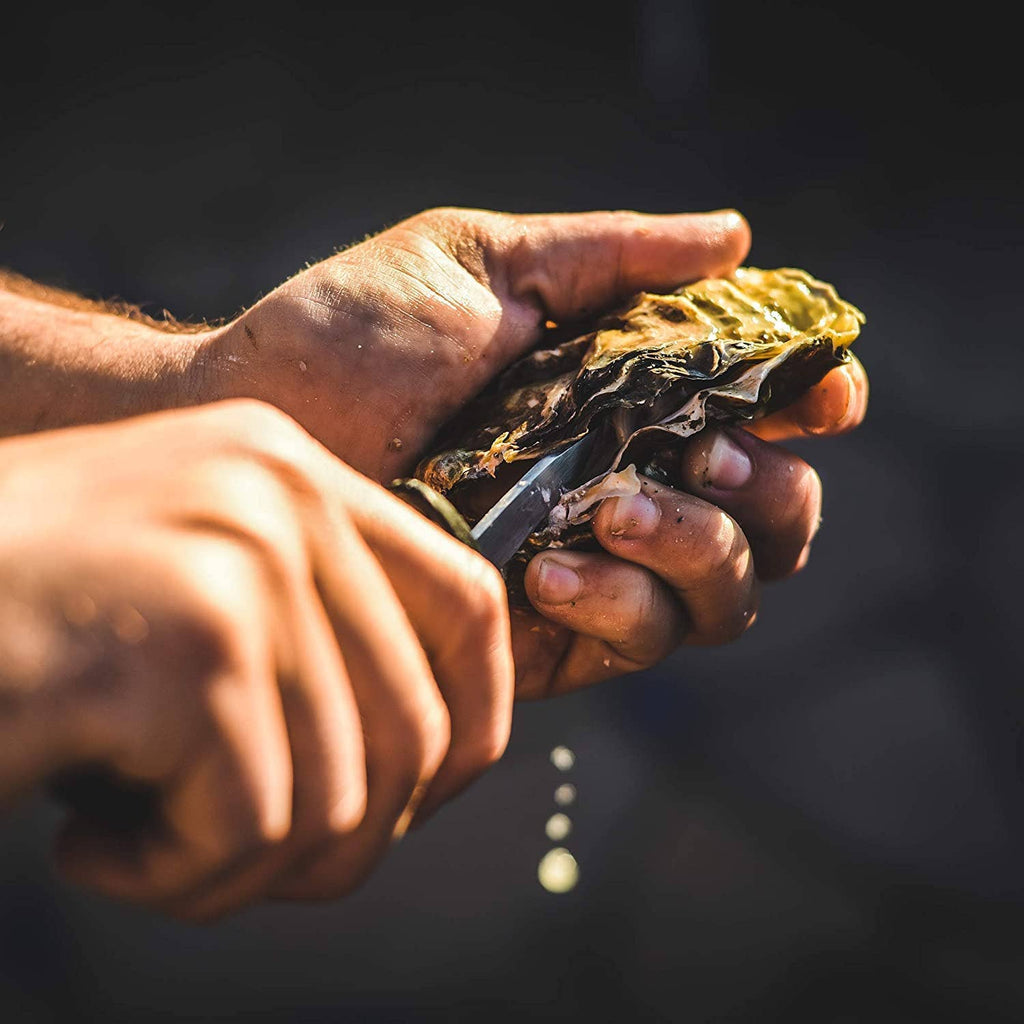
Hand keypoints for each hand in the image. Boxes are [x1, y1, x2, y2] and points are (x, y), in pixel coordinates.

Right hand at [0, 400, 512, 918]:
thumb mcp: (187, 593)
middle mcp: (280, 497)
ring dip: (244, 867)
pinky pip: (252, 828)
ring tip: (143, 845)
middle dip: (349, 838)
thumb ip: (308, 639)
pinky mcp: (189, 646)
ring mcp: (241, 561)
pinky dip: (176, 879)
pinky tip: (89, 842)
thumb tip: (428, 753)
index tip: (426, 797)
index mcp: (292, 474)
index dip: (478, 718)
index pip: (467, 600)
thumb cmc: (19, 624)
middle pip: (418, 723)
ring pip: (340, 795)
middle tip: (239, 863)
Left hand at [199, 207, 866, 694]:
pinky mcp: (552, 637)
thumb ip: (613, 258)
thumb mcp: (486, 265)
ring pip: (729, 595)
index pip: (763, 412)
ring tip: (611, 507)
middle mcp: (631, 479)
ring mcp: (598, 563)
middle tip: (706, 455)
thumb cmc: (358, 334)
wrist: (257, 425)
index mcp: (630, 393)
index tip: (819, 398)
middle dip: (769, 493)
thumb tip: (738, 238)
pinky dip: (624, 607)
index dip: (811, 406)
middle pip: (775, 519)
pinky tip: (549, 570)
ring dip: (700, 550)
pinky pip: (643, 643)